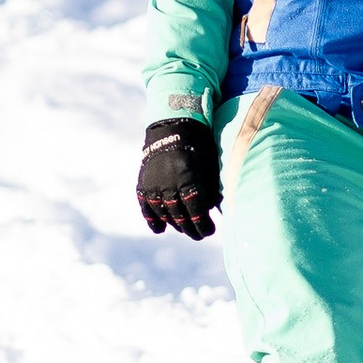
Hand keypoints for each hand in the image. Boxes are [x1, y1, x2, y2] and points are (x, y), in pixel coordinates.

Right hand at [138, 116, 221, 238]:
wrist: (173, 128)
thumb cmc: (199, 147)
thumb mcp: (210, 166)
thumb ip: (213, 190)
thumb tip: (219, 212)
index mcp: (189, 179)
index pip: (196, 212)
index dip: (203, 225)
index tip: (209, 231)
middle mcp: (170, 184)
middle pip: (180, 216)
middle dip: (191, 229)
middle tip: (199, 235)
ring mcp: (154, 185)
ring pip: (164, 214)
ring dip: (175, 224)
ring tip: (184, 228)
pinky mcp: (144, 184)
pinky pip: (146, 207)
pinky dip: (153, 219)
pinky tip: (160, 229)